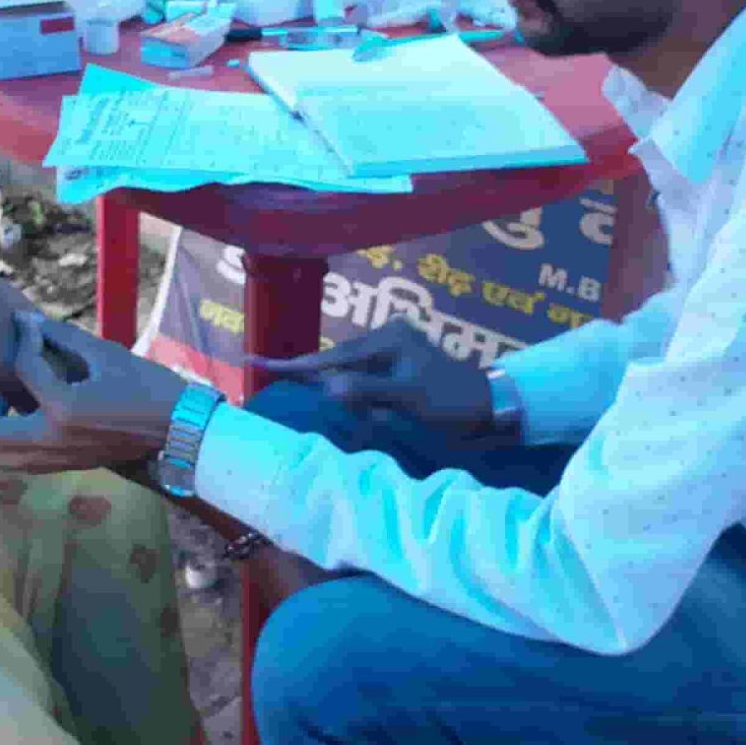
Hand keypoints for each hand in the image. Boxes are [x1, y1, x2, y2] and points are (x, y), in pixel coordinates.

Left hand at [0, 312, 190, 474]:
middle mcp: (51, 441)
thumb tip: (26, 322)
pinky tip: (21, 412)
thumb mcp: (105, 354)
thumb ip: (60, 338)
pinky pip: (18, 459)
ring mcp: (56, 459)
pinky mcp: (63, 465)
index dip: (24, 337)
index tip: (26, 323)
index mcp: (62, 409)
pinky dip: (6, 439)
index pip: (22, 367)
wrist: (179, 431)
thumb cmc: (148, 386)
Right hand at [250, 319, 493, 435]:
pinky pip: (366, 383)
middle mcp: (386, 337)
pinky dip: (362, 399)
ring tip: (365, 408)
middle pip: (339, 364)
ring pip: (351, 376)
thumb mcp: (408, 397)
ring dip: (349, 397)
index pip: (332, 356)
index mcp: (387, 337)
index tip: (257, 361)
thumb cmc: (451, 400)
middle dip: (326, 385)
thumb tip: (328, 387)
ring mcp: (392, 351)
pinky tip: (366, 407)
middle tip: (313, 391)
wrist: (488, 405)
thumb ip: (366, 390)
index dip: (295, 365)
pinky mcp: (398, 367)